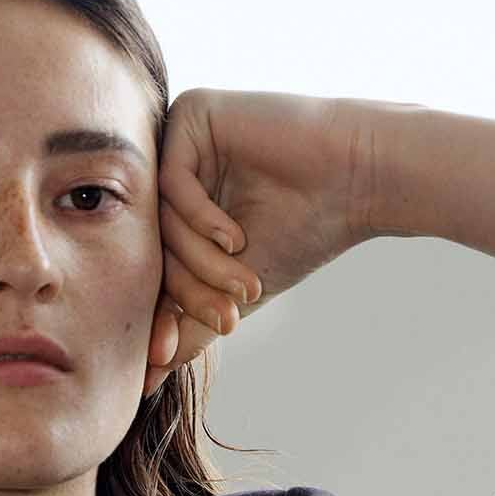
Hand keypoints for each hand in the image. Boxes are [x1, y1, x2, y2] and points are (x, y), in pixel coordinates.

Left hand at [146, 88, 379, 398]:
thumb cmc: (303, 231)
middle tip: (228, 319)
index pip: (148, 268)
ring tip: (246, 281)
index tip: (165, 356)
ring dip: (202, 263)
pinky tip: (237, 237)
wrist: (355, 181)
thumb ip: (185, 328)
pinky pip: (173, 183)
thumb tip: (140, 382)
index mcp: (175, 208)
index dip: (157, 316)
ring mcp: (179, 139)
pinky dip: (203, 220)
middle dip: (189, 292)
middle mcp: (171, 170)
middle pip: (150, 247)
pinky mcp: (193, 113)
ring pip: (161, 221)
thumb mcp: (232, 293)